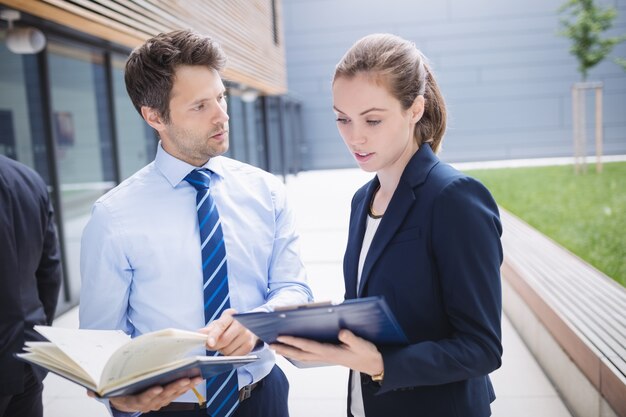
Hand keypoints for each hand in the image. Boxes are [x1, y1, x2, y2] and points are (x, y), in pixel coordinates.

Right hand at [87, 376, 202, 411]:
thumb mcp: (106, 391)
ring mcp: (157, 402)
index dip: (150, 394)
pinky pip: (177, 393)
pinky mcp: (165, 398)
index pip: (142, 399)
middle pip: (162, 396)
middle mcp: (147, 404)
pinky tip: (196, 378)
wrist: (124, 399)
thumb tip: (88, 391)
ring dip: (184, 387)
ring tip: (195, 377)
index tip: (158, 388)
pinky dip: (187, 386)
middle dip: (174, 388)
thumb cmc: (118, 390)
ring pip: (172, 395)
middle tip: (185, 379)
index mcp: (133, 401)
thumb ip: (97, 392)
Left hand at [200, 308, 257, 355]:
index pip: (221, 326)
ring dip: (222, 350)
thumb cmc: (228, 326)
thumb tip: (199, 333)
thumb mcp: (218, 324)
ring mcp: (247, 334)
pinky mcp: (249, 345)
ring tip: (224, 344)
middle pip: (224, 340)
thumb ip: (209, 329)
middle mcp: (241, 323)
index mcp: (231, 315)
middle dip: (215, 346)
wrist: (247, 328)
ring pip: (228, 350)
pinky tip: (231, 348)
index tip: (209, 343)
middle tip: (211, 345)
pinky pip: (234, 356)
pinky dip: (229, 355)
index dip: (214, 335)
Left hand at [271, 329, 383, 375]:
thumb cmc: (367, 353)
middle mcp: (325, 356)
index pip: (309, 346)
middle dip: (285, 349)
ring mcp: (325, 358)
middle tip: (270, 344)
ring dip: (288, 352)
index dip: (294, 341)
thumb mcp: (362, 344)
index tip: (282, 337)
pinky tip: (292, 351)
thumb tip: (342, 331)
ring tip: (275, 347)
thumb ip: (352, 338)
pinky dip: (297, 354)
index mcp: (331, 352)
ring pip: (302, 356)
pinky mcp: (327, 357)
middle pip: (300, 353)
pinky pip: (308, 356)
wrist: (373, 364)